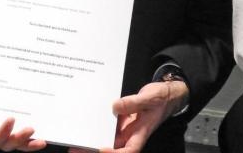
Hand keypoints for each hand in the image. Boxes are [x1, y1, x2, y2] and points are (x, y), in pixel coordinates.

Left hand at [69, 80, 187, 152]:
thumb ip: (133, 103)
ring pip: (108, 139)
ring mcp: (125, 128)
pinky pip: (108, 126)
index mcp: (140, 133)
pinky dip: (98, 127)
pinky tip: (86, 124)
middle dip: (95, 150)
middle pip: (113, 148)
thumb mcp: (150, 97)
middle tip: (76, 149)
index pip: (129, 150)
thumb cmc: (161, 99)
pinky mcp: (122, 121)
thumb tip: (114, 107)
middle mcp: (131, 134)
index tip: (101, 149)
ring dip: (93, 141)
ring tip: (76, 142)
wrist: (166, 95)